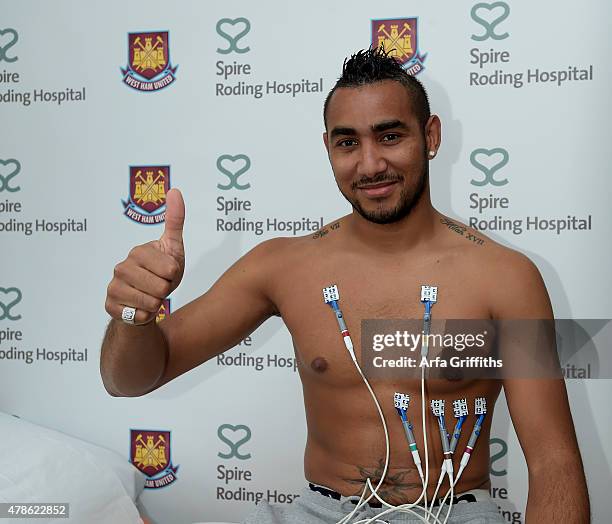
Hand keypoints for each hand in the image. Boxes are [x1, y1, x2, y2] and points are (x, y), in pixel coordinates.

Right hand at [105, 188, 185, 324]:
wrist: (147, 301)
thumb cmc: (162, 273)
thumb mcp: (173, 248)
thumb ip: (174, 220)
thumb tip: (175, 190)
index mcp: (138, 252)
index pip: (171, 270)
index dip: (174, 276)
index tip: (166, 272)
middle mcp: (121, 267)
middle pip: (161, 287)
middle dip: (166, 291)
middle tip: (159, 286)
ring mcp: (114, 287)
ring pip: (151, 303)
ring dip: (156, 304)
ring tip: (150, 296)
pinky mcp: (110, 306)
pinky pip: (139, 316)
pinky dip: (145, 316)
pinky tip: (139, 309)